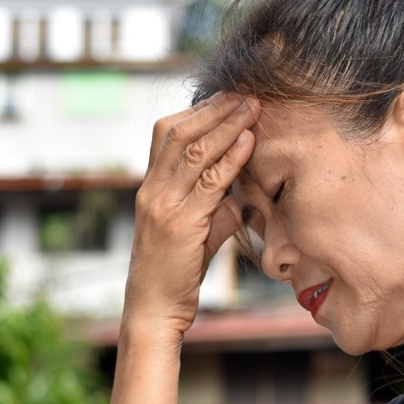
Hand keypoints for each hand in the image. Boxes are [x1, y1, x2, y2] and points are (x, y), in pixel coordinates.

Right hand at [123, 92, 258, 333]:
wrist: (153, 310)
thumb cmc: (172, 276)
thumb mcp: (193, 238)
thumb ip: (213, 215)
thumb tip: (237, 202)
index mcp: (150, 188)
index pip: (166, 133)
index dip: (198, 111)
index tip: (226, 97)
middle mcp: (152, 191)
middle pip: (178, 133)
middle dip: (214, 109)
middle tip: (245, 93)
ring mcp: (163, 206)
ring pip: (193, 152)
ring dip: (226, 125)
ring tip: (252, 108)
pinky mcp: (180, 225)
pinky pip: (208, 183)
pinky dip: (230, 159)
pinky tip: (248, 143)